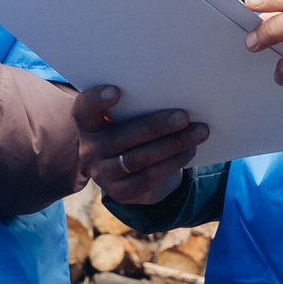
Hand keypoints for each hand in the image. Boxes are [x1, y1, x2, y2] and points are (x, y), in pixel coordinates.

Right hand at [75, 85, 208, 206]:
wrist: (130, 173)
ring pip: (139, 158)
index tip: (116, 91)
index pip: (83, 110)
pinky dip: (173, 162)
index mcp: (88, 125)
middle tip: (183, 116)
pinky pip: (149, 176)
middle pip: (121, 136)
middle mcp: (90, 150)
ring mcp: (104, 174)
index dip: (96, 100)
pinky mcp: (121, 192)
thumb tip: (174, 95)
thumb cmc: (132, 133)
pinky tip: (190, 150)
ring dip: (173, 144)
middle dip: (155, 126)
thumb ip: (136, 107)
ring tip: (199, 132)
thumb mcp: (126, 119)